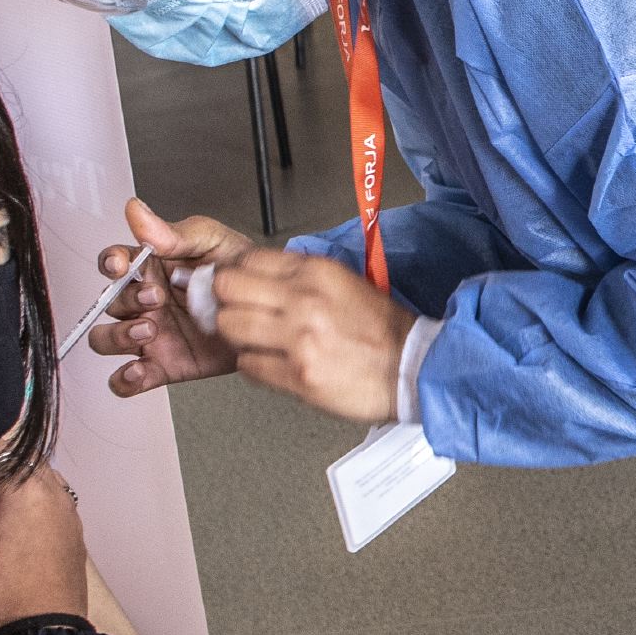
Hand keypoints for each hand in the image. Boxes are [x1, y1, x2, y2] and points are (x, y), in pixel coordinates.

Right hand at [0, 467, 88, 632]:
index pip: (0, 445)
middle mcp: (57, 493)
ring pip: (37, 479)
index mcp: (29, 489)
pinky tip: (9, 530)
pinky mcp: (73, 533)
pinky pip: (50, 501)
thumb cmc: (0, 596)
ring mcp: (70, 513)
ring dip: (11, 486)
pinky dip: (28, 504)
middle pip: (22, 459)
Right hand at [91, 198, 256, 397]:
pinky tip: (137, 371)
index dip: (111, 263)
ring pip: (106, 340)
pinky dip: (123, 379)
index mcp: (151, 269)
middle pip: (109, 303)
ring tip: (148, 330)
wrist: (269, 311)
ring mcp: (150, 335)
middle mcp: (144, 302)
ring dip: (118, 337)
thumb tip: (136, 211)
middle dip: (126, 300)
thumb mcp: (212, 241)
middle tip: (156, 297)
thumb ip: (173, 232)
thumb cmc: (238, 270)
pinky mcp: (162, 365)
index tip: (122, 264)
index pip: (114, 263)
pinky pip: (127, 378)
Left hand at [208, 248, 417, 424]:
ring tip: (252, 340)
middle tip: (235, 312)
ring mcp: (298, 339)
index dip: (235, 273)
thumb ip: (301, 277)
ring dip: (235, 335)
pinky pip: (247, 365)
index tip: (236, 285)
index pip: (248, 259)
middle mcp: (303, 300)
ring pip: (229, 326)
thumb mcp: (344, 282)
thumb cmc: (381, 329)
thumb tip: (258, 277)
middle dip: (225, 301)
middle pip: (228, 289)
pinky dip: (253, 365)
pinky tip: (269, 364)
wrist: (410, 368)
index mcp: (316, 272)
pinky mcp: (297, 375)